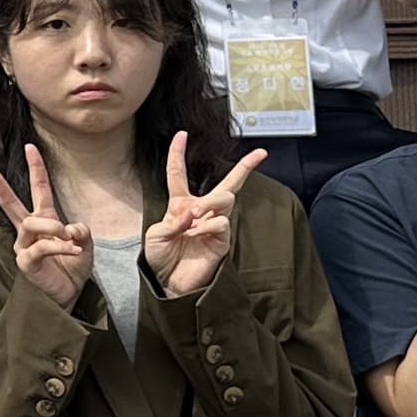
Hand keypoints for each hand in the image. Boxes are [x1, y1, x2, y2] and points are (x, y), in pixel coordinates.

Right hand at [0, 142, 92, 307]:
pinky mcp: (26, 262)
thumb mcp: (85, 246)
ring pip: (32, 224)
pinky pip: (41, 246)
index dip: (36, 168)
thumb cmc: (72, 269)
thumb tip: (71, 228)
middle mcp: (29, 231)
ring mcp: (24, 246)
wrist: (67, 297)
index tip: (31, 147)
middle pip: (10, 203)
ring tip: (70, 240)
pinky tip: (74, 251)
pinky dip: (60, 246)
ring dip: (54, 228)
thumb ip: (81, 232)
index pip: (38, 189)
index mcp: (44, 221)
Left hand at [141, 131, 264, 300]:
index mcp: (180, 204)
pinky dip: (206, 225)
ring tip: (194, 217)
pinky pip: (220, 222)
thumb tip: (193, 213)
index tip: (182, 134)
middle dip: (246, 167)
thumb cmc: (161, 258)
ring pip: (225, 199)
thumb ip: (171, 221)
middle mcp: (201, 211)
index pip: (179, 173)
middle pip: (227, 184)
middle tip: (260, 154)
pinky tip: (196, 233)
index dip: (178, 153)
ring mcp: (214, 224)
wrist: (169, 283)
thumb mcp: (155, 235)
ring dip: (208, 204)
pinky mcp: (222, 240)